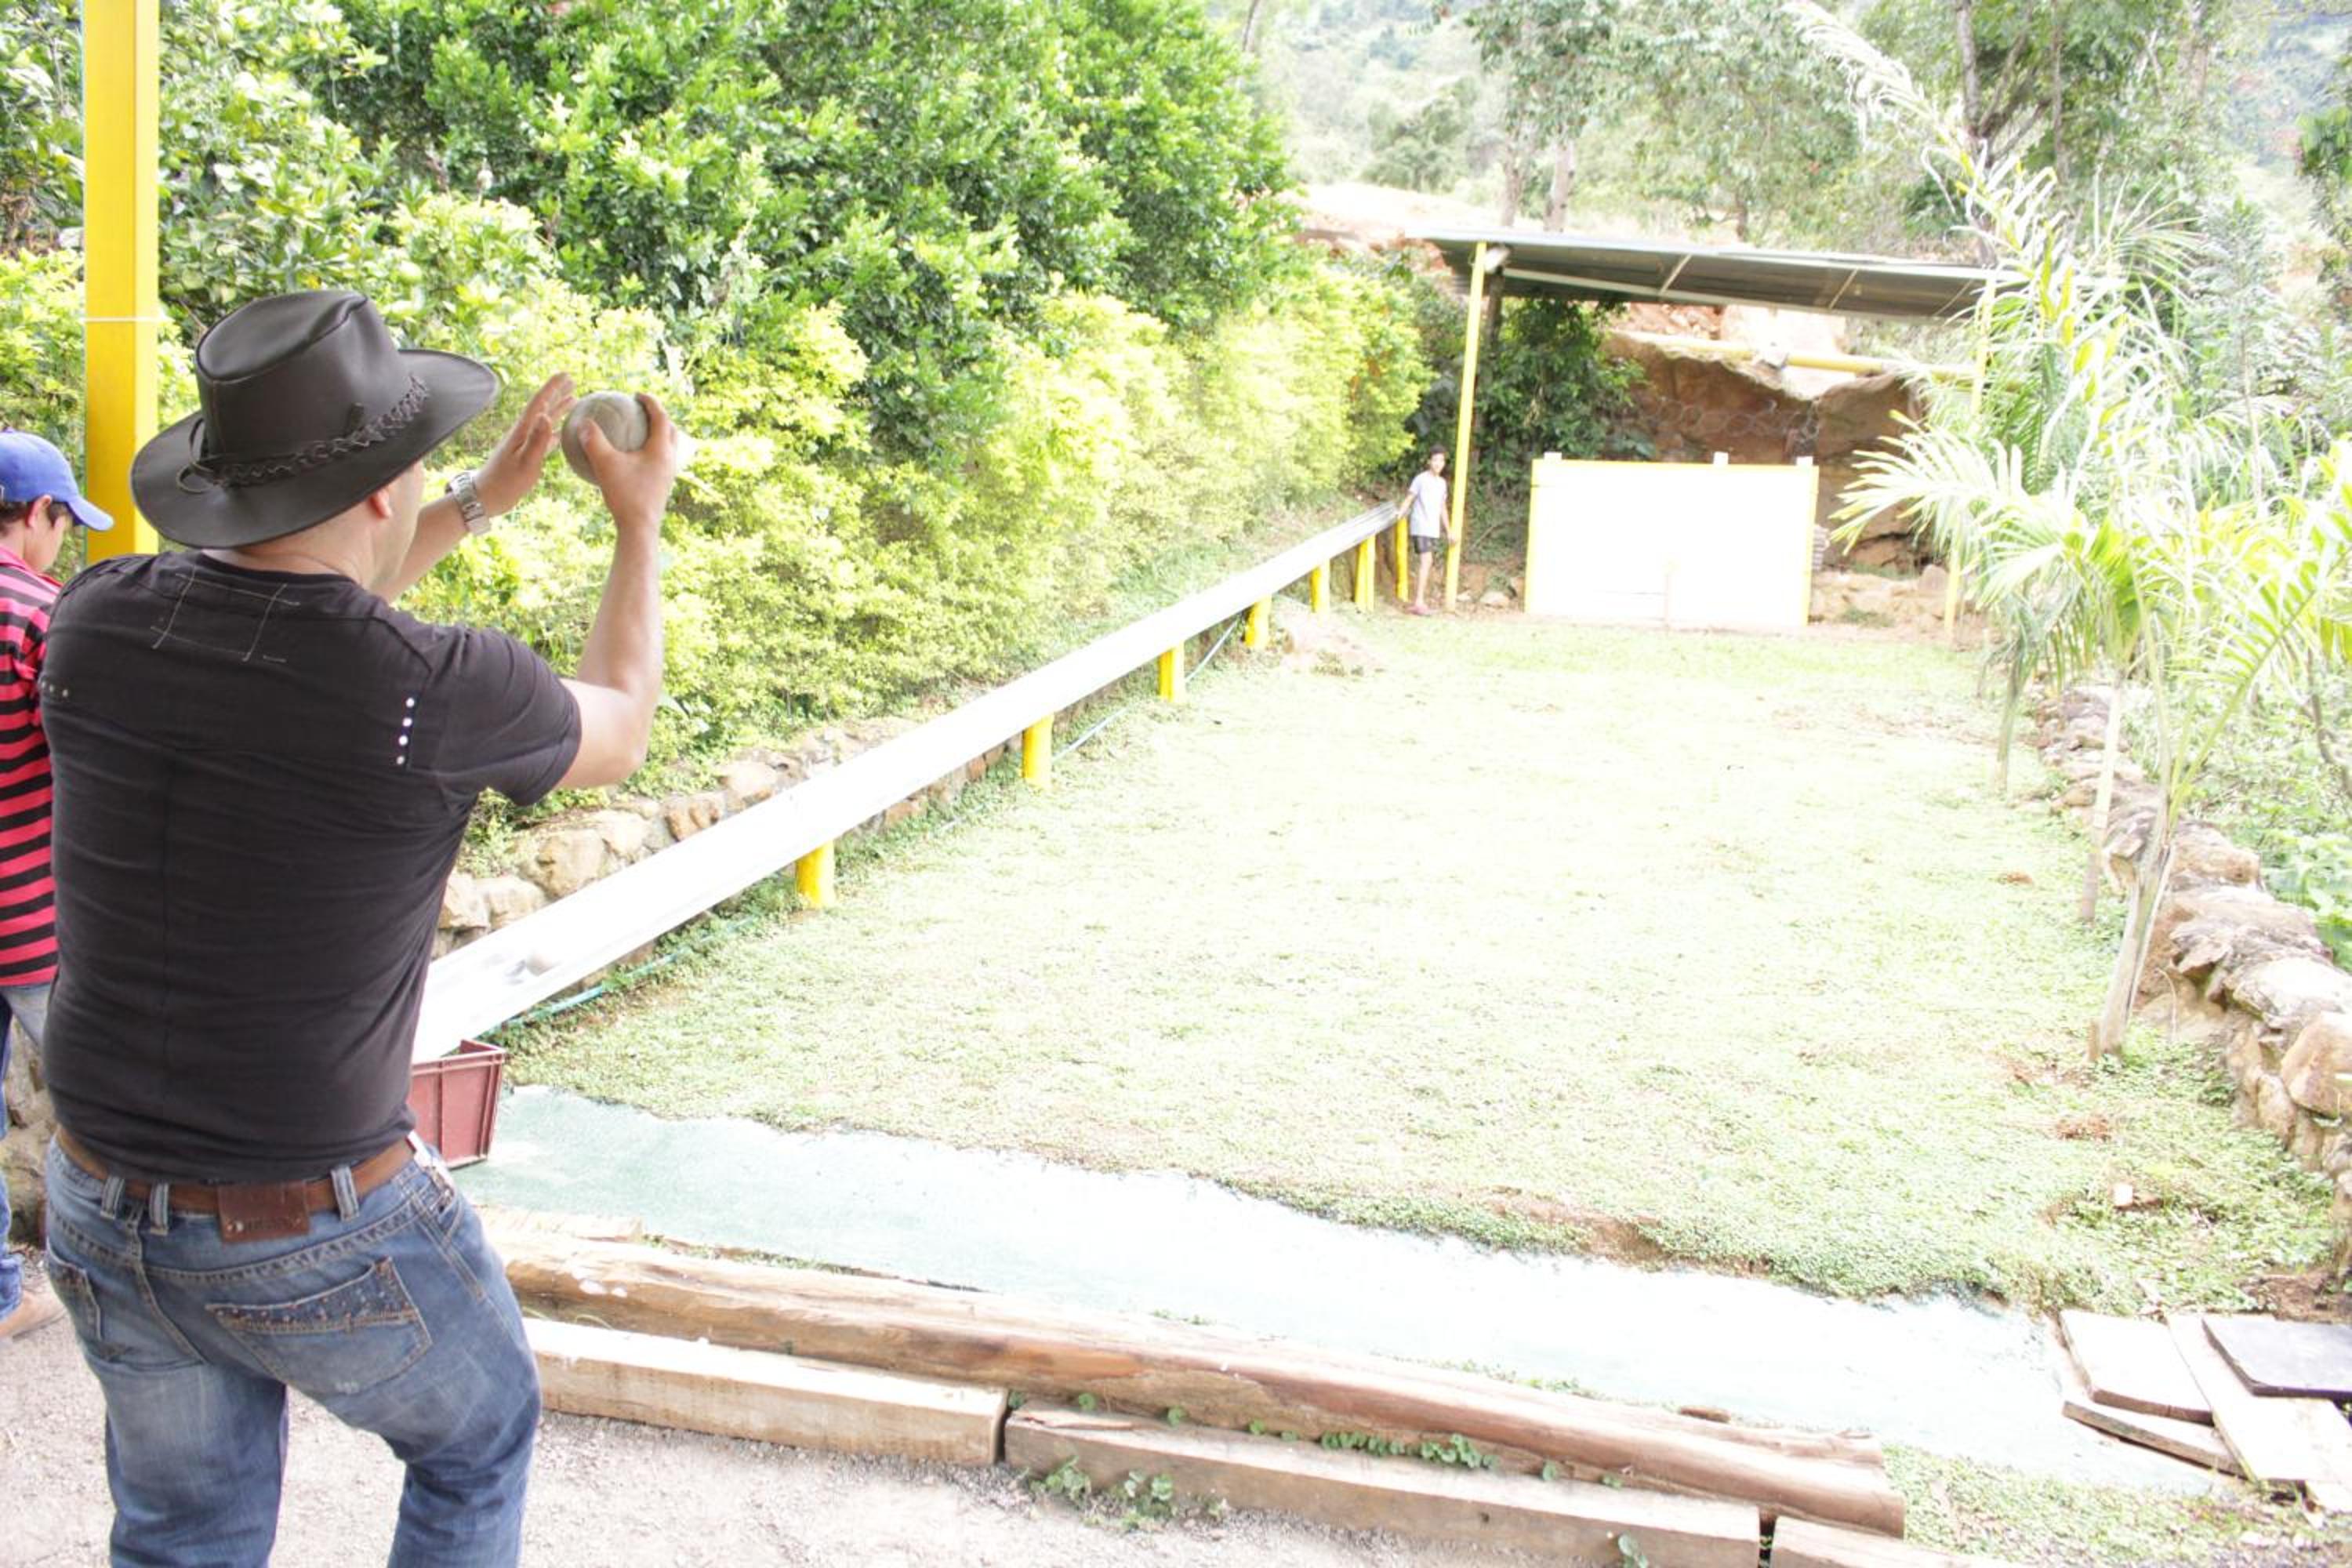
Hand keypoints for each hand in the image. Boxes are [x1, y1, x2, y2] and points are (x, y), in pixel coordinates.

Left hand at [472, 373, 575, 517]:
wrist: (486, 497)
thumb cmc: (505, 483)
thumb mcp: (525, 463)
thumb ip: (537, 440)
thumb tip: (547, 415)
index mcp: (523, 431)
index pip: (540, 403)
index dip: (553, 388)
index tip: (566, 375)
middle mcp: (523, 433)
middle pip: (543, 408)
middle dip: (557, 393)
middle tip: (572, 380)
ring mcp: (524, 444)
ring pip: (545, 421)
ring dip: (558, 410)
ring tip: (573, 400)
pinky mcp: (526, 455)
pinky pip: (545, 438)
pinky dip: (555, 431)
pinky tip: (562, 433)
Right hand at [581, 393, 681, 532]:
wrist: (640, 529)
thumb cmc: (625, 495)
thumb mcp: (605, 464)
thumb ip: (594, 441)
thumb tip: (584, 422)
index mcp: (661, 449)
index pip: (661, 416)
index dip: (650, 402)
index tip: (637, 395)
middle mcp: (670, 460)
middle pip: (671, 430)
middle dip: (659, 416)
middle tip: (641, 411)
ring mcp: (669, 474)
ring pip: (668, 447)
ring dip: (658, 435)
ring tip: (639, 432)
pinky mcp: (663, 486)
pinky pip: (660, 461)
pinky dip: (650, 452)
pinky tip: (632, 459)